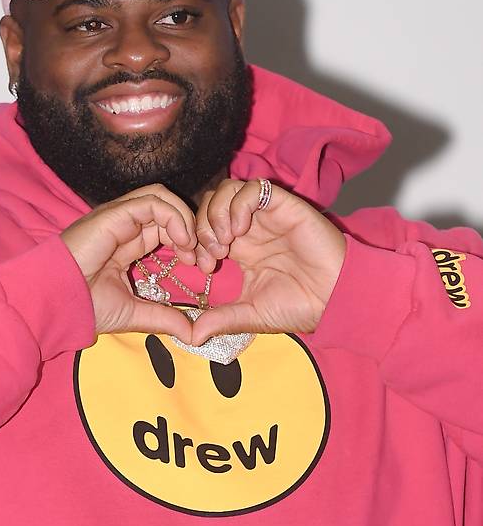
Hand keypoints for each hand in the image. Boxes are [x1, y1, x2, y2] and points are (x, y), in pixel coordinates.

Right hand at [61, 184, 196, 339]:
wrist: (56, 302)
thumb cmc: (84, 307)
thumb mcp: (132, 313)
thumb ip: (163, 318)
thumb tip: (194, 334)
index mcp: (126, 244)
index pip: (164, 227)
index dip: (187, 241)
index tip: (200, 267)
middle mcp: (123, 226)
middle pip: (167, 210)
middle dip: (191, 230)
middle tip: (202, 258)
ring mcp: (118, 217)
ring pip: (162, 198)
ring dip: (184, 219)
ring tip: (191, 248)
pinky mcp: (114, 214)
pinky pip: (152, 201)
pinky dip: (173, 217)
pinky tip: (181, 242)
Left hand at [192, 179, 345, 342]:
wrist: (334, 299)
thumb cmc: (300, 306)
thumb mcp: (251, 314)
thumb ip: (221, 319)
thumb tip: (191, 337)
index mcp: (241, 249)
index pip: (204, 229)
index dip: (196, 243)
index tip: (202, 267)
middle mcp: (251, 228)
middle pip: (210, 205)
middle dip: (201, 227)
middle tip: (212, 253)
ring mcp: (265, 215)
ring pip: (226, 191)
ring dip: (216, 213)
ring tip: (225, 240)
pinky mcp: (282, 205)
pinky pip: (252, 188)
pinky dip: (238, 204)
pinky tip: (241, 229)